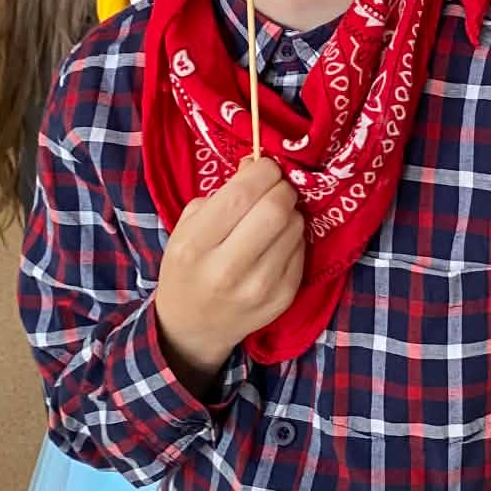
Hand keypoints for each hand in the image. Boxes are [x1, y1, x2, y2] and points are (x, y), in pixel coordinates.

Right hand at [154, 158, 303, 383]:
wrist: (194, 327)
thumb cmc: (188, 268)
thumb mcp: (188, 228)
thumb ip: (222, 194)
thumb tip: (258, 163)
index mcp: (195, 246)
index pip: (242, 194)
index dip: (263, 170)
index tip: (264, 166)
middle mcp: (227, 270)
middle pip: (276, 209)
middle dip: (281, 188)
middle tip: (276, 187)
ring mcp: (259, 288)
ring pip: (295, 227)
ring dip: (290, 212)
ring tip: (275, 216)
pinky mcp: (283, 299)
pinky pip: (302, 250)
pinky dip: (294, 237)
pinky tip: (278, 241)